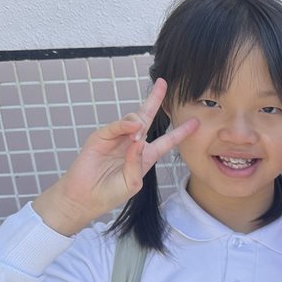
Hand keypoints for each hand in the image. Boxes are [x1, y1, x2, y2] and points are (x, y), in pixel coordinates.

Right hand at [33, 79, 196, 234]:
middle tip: (163, 84)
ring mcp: (117, 138)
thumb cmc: (110, 193)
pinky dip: (124, 124)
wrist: (85, 198)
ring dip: (138, 124)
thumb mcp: (132, 183)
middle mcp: (133, 143)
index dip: (181, 132)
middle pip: (147, 117)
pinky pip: (115, 126)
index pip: (167, 141)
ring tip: (135, 139)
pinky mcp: (101, 137)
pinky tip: (131, 128)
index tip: (195, 122)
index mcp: (146, 156)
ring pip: (132, 119)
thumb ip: (138, 164)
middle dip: (155, 100)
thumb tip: (139, 141)